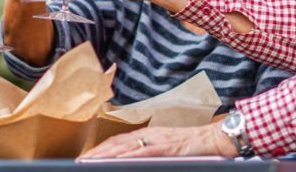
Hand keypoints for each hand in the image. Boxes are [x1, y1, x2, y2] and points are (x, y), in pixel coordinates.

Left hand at [79, 122, 237, 158]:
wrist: (215, 138)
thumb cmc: (194, 146)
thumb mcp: (169, 147)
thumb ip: (152, 152)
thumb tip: (134, 160)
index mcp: (149, 134)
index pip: (119, 141)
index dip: (101, 149)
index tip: (86, 157)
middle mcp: (149, 134)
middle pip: (116, 143)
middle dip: (96, 152)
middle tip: (80, 161)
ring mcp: (157, 140)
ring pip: (125, 147)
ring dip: (105, 155)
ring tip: (89, 162)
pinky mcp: (166, 147)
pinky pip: (143, 152)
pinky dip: (127, 156)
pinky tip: (115, 161)